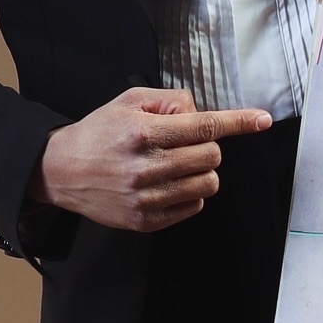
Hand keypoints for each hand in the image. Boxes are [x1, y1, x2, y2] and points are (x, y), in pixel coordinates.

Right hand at [26, 87, 271, 232]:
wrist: (60, 171)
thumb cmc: (99, 132)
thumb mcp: (129, 101)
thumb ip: (170, 102)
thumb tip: (201, 113)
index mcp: (142, 133)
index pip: (204, 127)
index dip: (238, 122)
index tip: (262, 120)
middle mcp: (145, 167)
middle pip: (211, 156)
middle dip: (207, 146)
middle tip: (184, 143)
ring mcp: (145, 198)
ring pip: (207, 185)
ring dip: (202, 171)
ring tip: (179, 164)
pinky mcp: (144, 221)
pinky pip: (193, 208)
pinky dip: (191, 194)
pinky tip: (170, 184)